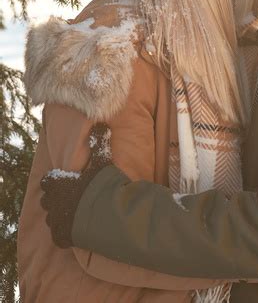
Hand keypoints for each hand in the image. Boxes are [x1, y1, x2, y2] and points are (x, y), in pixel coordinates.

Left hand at [40, 122, 111, 247]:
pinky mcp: (63, 237)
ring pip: (51, 219)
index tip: (65, 182)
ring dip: (60, 216)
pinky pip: (58, 236)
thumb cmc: (102, 186)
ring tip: (75, 214)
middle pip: (46, 200)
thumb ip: (99, 144)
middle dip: (55, 199)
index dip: (55, 181)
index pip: (47, 181)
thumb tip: (101, 124)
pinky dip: (65, 234)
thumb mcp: (102, 163)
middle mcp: (53, 203)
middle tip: (71, 198)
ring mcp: (57, 221)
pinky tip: (76, 230)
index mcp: (58, 184)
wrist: (108, 215)